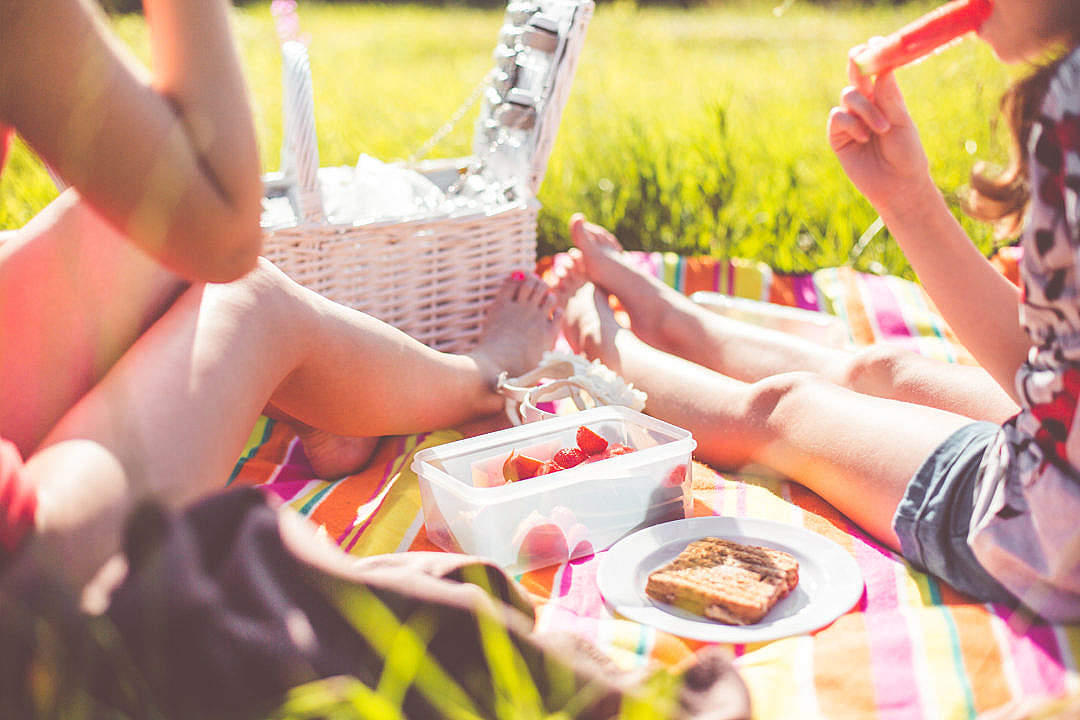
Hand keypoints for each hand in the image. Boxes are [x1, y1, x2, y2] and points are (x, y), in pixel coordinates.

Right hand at [827, 44, 933, 214]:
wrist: (898, 186)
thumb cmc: (907, 154)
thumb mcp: (902, 123)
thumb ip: (889, 98)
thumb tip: (883, 69)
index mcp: (885, 97)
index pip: (877, 70)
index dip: (874, 55)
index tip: (877, 43)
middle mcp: (866, 105)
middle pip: (856, 74)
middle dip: (857, 62)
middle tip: (860, 54)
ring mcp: (850, 120)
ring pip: (848, 95)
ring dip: (864, 108)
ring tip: (881, 128)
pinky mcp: (837, 136)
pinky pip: (837, 117)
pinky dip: (851, 123)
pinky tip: (865, 137)